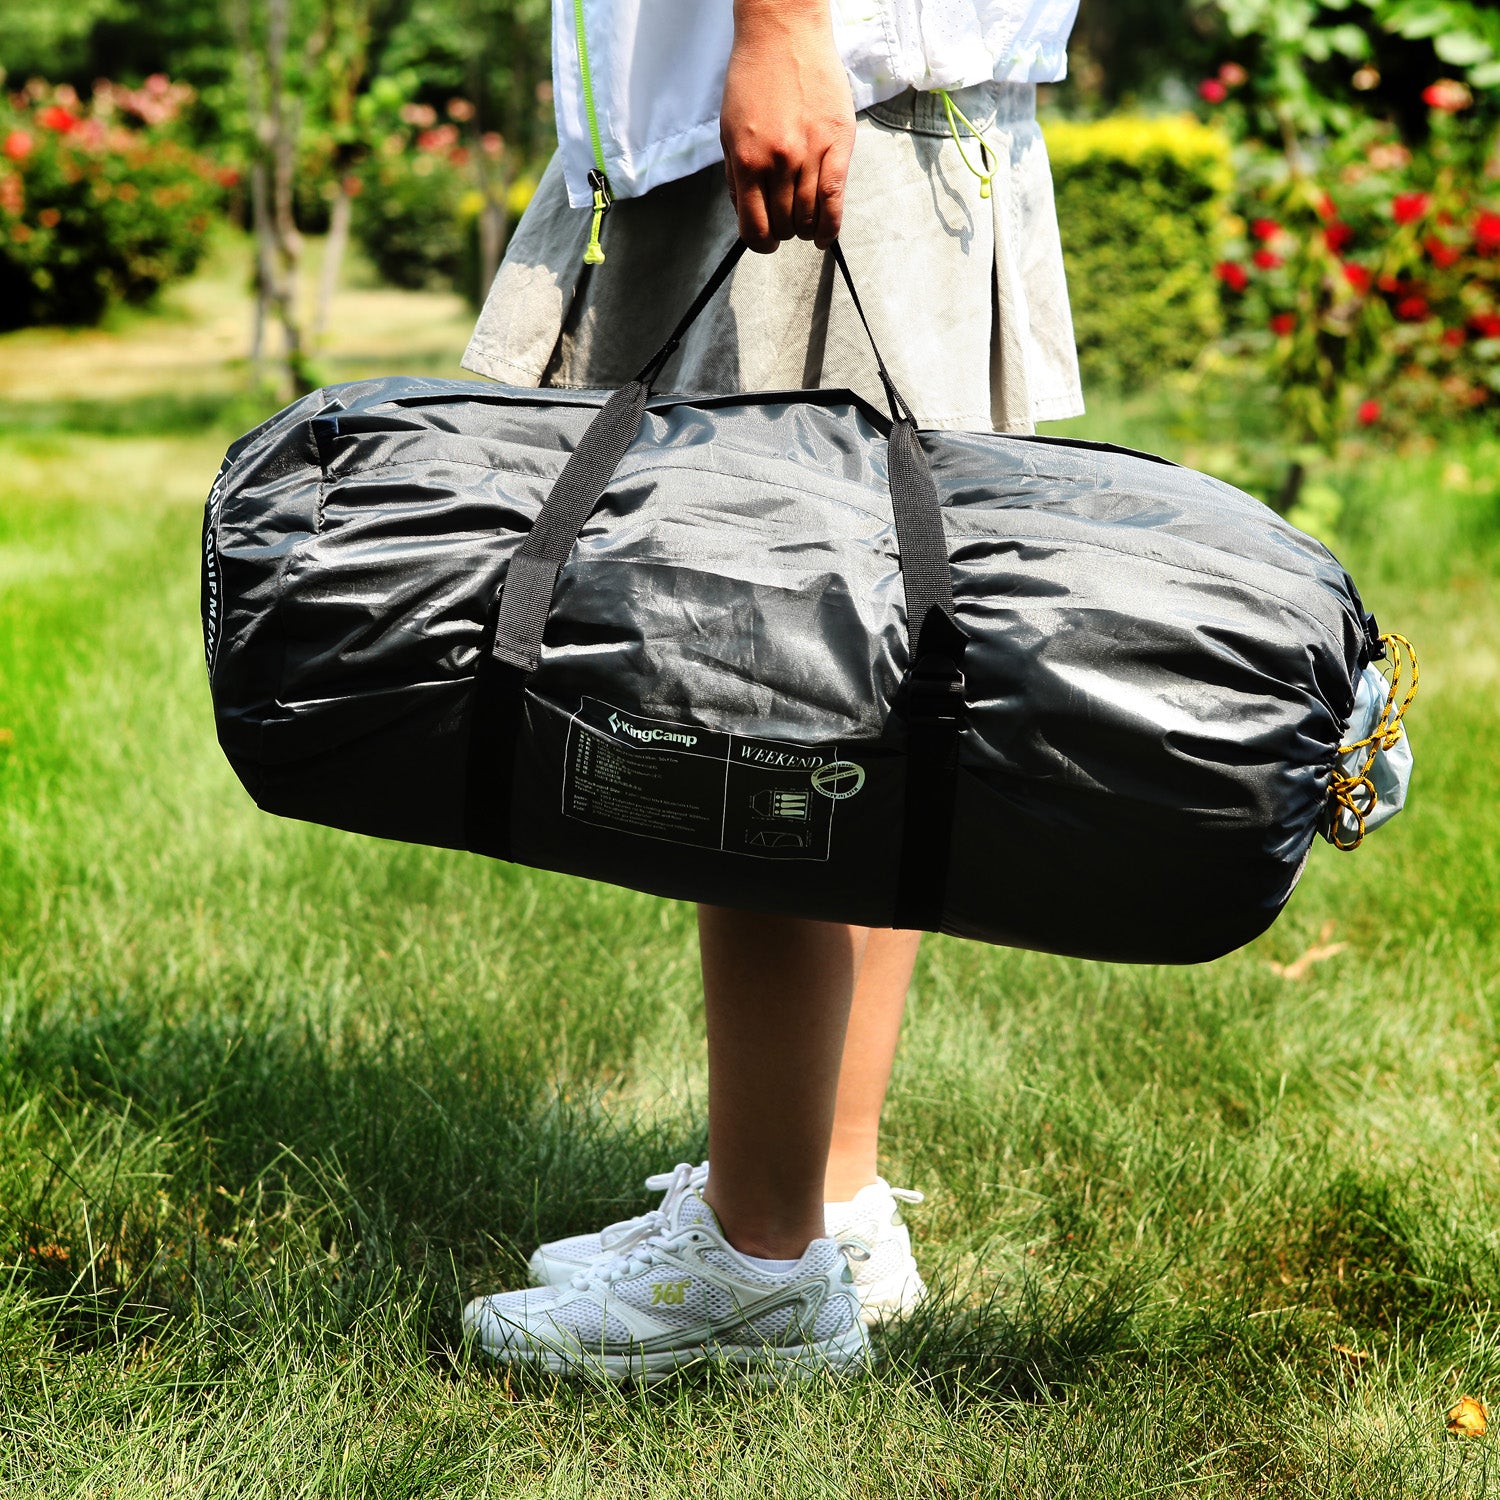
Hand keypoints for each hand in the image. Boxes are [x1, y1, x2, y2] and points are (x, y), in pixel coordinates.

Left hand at [720, 0, 855, 252]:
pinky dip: (830, 225)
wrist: (784, 32)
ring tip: (804, 223)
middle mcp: (778, 162)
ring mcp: (810, 154)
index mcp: (746, 160)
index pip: (754, 228)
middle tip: (785, 223)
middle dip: (783, 231)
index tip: (765, 241)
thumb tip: (746, 213)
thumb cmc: (753, 78)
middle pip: (784, 225)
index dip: (760, 243)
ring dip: (805, 228)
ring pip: (809, 217)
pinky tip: (824, 235)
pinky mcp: (837, 144)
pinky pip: (836, 199)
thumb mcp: (728, 130)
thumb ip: (735, 175)